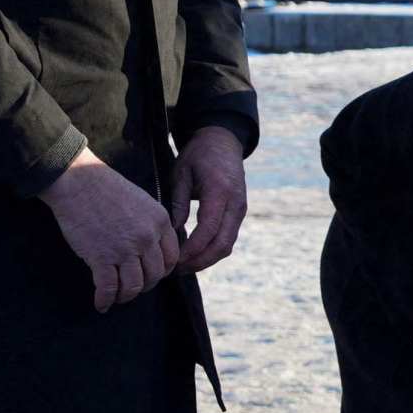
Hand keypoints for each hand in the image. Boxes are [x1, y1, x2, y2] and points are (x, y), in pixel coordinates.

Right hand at [44, 151, 181, 311]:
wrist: (77, 181)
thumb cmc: (106, 189)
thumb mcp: (142, 201)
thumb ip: (152, 224)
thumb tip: (153, 249)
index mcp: (160, 221)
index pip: (171, 257)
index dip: (162, 271)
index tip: (151, 275)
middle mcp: (147, 237)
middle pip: (155, 275)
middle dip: (145, 286)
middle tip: (133, 288)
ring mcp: (125, 249)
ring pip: (134, 286)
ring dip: (126, 296)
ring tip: (117, 297)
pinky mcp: (101, 258)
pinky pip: (108, 288)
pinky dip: (104, 300)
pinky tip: (101, 304)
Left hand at [169, 125, 247, 273]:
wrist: (223, 142)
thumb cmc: (197, 156)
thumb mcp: (181, 174)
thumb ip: (177, 204)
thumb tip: (172, 234)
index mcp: (219, 191)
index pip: (208, 229)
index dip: (191, 249)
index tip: (173, 259)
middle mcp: (235, 203)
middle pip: (222, 244)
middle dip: (199, 262)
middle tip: (175, 270)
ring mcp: (240, 209)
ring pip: (227, 245)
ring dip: (206, 260)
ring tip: (182, 266)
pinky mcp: (239, 213)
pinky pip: (228, 238)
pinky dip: (212, 251)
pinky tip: (193, 254)